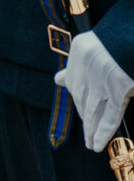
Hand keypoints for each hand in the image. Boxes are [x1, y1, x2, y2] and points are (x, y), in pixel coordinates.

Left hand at [58, 29, 133, 148]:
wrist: (126, 40)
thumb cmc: (112, 39)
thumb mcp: (86, 44)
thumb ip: (75, 63)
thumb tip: (57, 80)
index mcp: (79, 55)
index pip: (73, 81)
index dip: (75, 95)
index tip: (78, 106)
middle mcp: (85, 71)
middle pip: (82, 99)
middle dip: (84, 117)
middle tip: (86, 133)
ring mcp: (100, 84)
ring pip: (92, 112)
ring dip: (90, 130)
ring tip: (90, 144)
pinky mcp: (118, 94)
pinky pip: (109, 116)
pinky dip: (103, 131)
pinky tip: (97, 143)